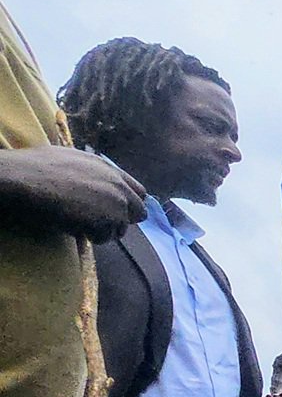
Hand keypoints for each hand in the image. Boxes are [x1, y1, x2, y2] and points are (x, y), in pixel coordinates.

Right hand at [0, 146, 146, 240]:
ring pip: (120, 228)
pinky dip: (91, 236)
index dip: (129, 203)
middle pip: (138, 213)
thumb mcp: (74, 158)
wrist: (26, 179)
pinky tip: (74, 225)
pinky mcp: (106, 223)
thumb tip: (96, 179)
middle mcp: (119, 187)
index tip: (117, 209)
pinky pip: (104, 238)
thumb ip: (94, 172)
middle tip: (99, 220)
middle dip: (122, 219)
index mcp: (111, 170)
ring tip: (79, 220)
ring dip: (103, 229)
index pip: (139, 192)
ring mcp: (115, 206)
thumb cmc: (40, 166)